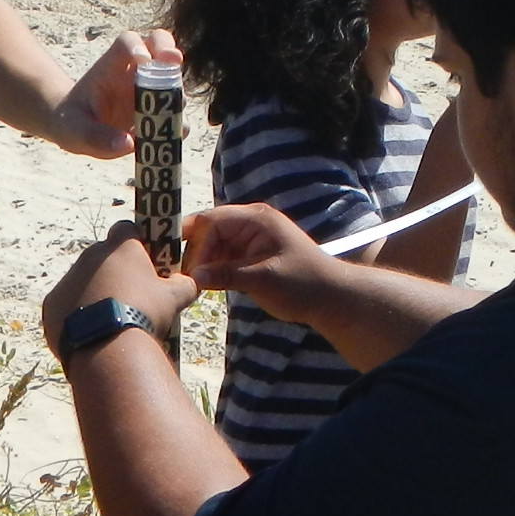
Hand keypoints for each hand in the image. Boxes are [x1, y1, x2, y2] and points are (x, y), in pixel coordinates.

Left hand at [42, 224, 199, 357]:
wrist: (108, 348)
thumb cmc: (145, 314)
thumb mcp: (175, 298)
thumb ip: (184, 284)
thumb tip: (189, 283)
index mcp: (120, 246)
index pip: (127, 229)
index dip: (138, 244)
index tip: (147, 263)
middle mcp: (89, 256)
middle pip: (104, 258)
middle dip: (115, 273)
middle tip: (132, 298)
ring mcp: (67, 279)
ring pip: (83, 282)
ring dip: (96, 294)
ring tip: (112, 323)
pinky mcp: (51, 304)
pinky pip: (67, 305)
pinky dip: (78, 316)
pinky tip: (93, 334)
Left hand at [49, 30, 182, 160]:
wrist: (78, 131)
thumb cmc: (73, 121)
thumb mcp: (74, 129)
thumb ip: (95, 135)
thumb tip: (128, 142)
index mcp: (111, 67)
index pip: (125, 44)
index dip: (136, 46)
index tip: (142, 59)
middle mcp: (135, 73)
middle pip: (158, 44)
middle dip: (168, 50)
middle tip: (174, 61)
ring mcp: (150, 90)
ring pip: (173, 81)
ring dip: (177, 93)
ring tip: (171, 113)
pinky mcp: (159, 112)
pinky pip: (176, 114)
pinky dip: (180, 123)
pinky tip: (176, 134)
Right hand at [183, 202, 341, 328]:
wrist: (329, 296)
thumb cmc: (303, 283)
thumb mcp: (263, 279)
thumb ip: (227, 275)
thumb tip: (193, 276)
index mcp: (256, 219)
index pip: (212, 221)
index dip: (197, 246)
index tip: (192, 273)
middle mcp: (250, 222)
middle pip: (208, 229)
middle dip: (195, 252)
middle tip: (185, 279)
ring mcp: (248, 237)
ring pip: (211, 243)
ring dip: (201, 261)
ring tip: (192, 285)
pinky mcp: (248, 253)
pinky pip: (221, 254)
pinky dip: (211, 268)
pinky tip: (204, 284)